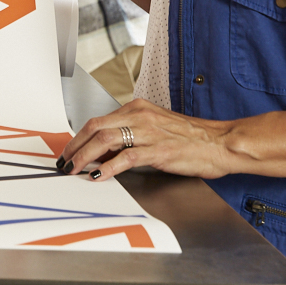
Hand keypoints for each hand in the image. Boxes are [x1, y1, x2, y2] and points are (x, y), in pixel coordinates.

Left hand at [58, 99, 232, 181]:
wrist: (221, 143)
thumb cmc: (192, 138)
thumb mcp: (156, 128)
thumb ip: (131, 134)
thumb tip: (103, 151)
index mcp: (138, 109)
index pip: (99, 120)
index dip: (80, 136)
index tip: (70, 149)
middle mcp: (140, 116)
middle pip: (95, 127)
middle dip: (75, 145)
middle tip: (64, 160)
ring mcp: (149, 133)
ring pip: (105, 140)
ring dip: (84, 156)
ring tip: (74, 168)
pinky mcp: (159, 151)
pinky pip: (126, 158)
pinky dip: (108, 167)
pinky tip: (98, 175)